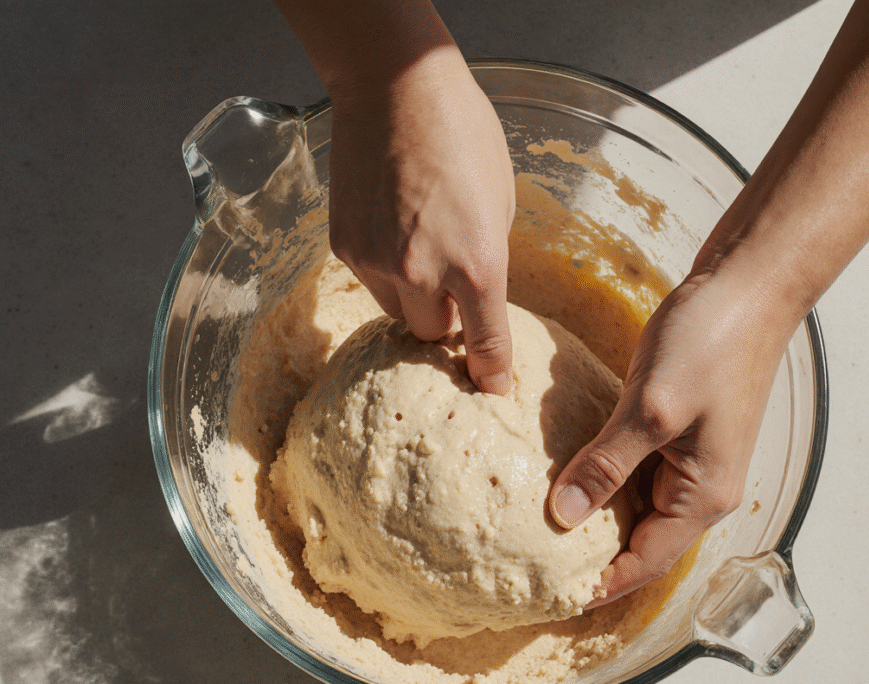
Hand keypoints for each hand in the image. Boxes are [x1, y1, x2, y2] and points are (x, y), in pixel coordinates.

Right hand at [327, 47, 515, 394]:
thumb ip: (488, 258)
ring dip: (412, 299)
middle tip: (453, 296)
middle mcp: (423, 273)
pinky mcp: (344, 248)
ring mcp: (377, 262)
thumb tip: (478, 293)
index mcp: (478, 263)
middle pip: (432, 337)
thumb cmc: (462, 131)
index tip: (492, 389)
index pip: (486, 343)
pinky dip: (384, 269)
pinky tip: (393, 228)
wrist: (394, 86)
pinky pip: (370, 280)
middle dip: (446, 324)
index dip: (491, 373)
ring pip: (397, 312)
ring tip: (419, 251)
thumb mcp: (499, 199)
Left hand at [549, 267, 799, 605]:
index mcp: (702, 495)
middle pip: (641, 540)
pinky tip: (569, 472)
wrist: (745, 288)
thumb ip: (607, 465)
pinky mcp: (676, 429)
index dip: (601, 584)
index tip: (552, 598)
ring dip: (596, 515)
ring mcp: (690, 458)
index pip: (646, 563)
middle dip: (594, 554)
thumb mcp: (650, 410)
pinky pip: (637, 470)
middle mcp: (700, 487)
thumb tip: (564, 514)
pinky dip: (605, 477)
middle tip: (535, 563)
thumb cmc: (708, 345)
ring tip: (542, 525)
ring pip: (636, 505)